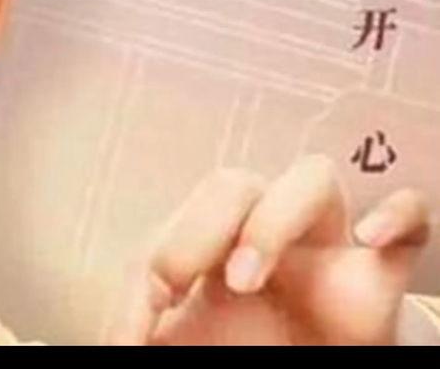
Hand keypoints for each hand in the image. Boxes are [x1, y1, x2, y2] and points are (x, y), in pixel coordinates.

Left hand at [107, 156, 428, 345]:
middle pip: (236, 184)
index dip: (158, 252)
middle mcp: (268, 236)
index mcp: (214, 252)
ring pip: (312, 179)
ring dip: (273, 218)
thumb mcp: (182, 343)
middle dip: (198, 226)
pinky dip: (397, 214)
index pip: (182, 220)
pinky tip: (371, 235)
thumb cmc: (237, 350)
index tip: (144, 313)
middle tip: (171, 282)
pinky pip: (410, 219)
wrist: (295, 364)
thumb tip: (119, 341)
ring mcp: (325, 248)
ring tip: (243, 277)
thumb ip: (146, 327)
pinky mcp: (378, 275)